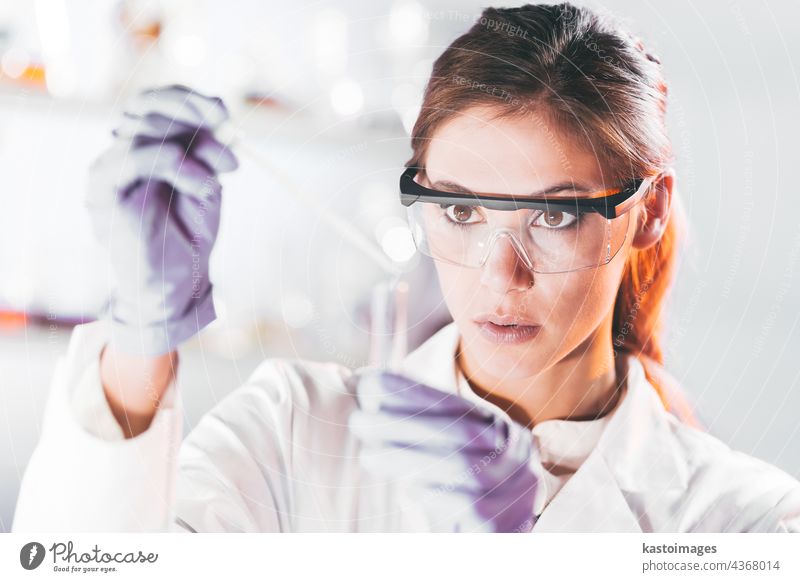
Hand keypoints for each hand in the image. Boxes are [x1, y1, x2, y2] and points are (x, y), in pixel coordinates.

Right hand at [86, 85, 237, 355]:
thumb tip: (222, 122)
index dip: (190, 100)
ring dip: (196, 145)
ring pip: (145, 128)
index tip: (225, 114)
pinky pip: (137, 157)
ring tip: (224, 172)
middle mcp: (122, 152)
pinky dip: (180, 165)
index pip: (157, 102)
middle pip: (146, 105)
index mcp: (145, 147)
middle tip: (227, 127)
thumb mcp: (206, 185)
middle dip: (192, 110)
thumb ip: (207, 152)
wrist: (174, 285)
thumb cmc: (188, 238)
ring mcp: (110, 169)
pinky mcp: (105, 190)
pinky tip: (205, 187)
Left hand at [348, 371, 538, 531]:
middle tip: (358, 421)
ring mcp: (514, 488)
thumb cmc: (460, 497)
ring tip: (368, 456)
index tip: (369, 382)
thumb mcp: (444, 457)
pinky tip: (409, 490)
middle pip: (459, 431)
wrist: (495, 544)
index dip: (413, 393)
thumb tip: (367, 383)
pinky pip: (468, 504)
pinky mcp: (502, 524)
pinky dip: (435, 493)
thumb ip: (417, 425)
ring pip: (460, 466)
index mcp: (499, 430)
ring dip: (407, 457)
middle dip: (403, 423)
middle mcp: (515, 454)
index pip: (456, 405)